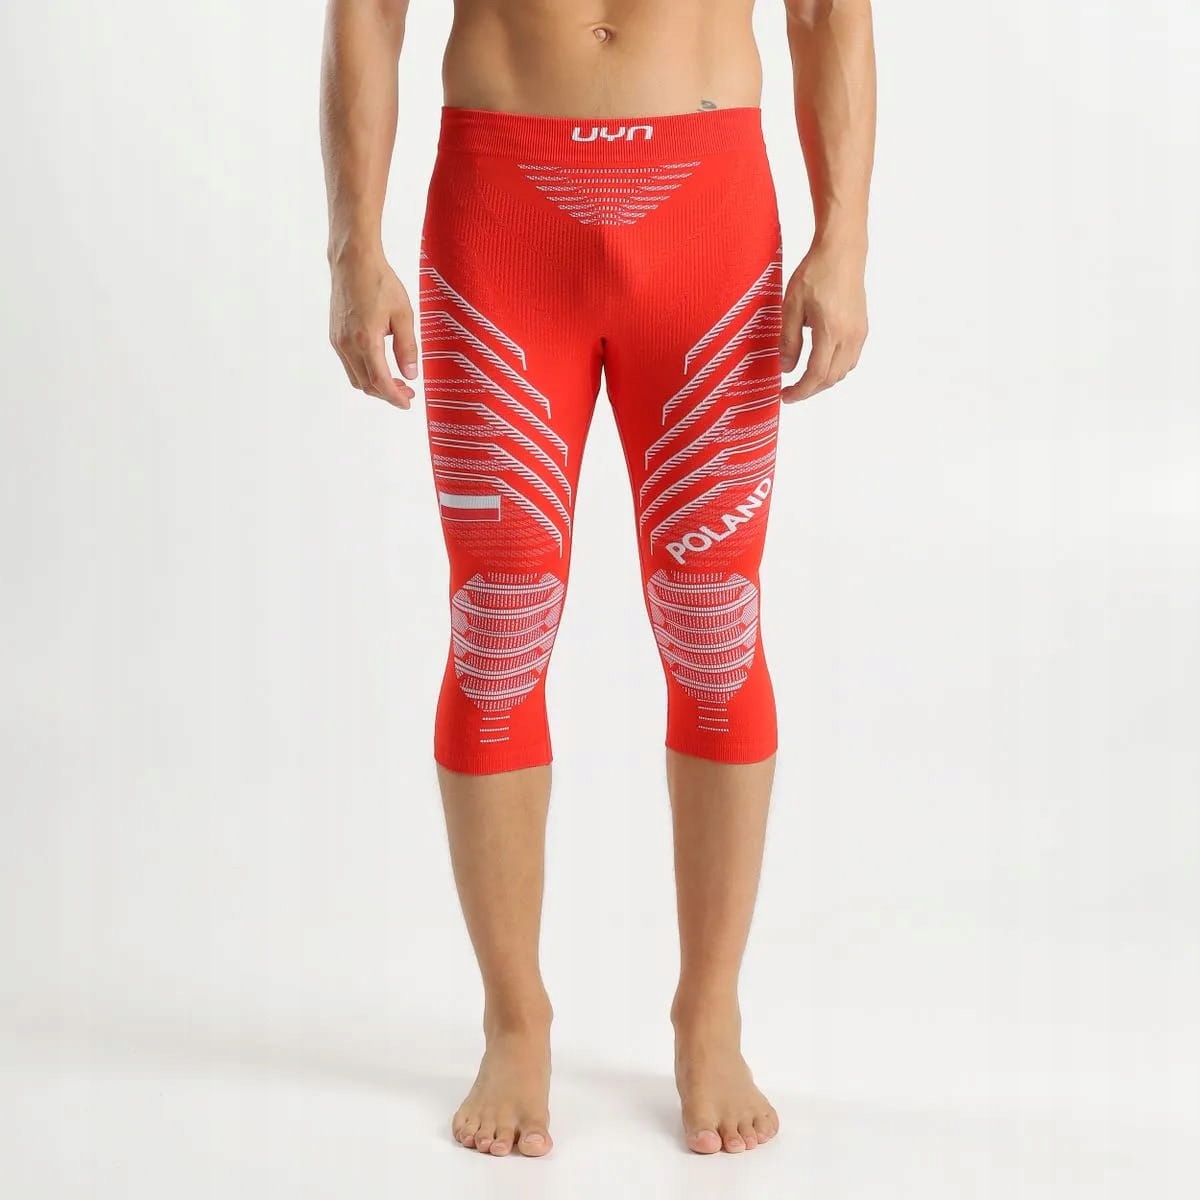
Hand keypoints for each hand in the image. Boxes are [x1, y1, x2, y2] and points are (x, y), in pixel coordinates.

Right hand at [329, 251, 418, 408]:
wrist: (353, 261)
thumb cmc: (380, 282)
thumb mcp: (404, 314)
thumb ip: (407, 347)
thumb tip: (411, 375)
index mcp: (366, 340)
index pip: (380, 382)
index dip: (395, 397)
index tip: (407, 403)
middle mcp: (347, 344)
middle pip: (366, 385)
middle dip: (387, 394)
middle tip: (407, 392)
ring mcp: (338, 341)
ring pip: (356, 377)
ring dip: (375, 385)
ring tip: (396, 381)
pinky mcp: (335, 336)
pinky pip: (349, 364)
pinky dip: (365, 372)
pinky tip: (380, 365)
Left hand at [779, 237, 867, 402]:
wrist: (842, 251)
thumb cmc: (815, 273)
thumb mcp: (791, 307)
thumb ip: (788, 340)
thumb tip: (786, 368)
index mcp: (830, 332)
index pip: (816, 376)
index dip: (800, 392)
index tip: (785, 396)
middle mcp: (850, 337)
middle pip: (831, 378)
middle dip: (810, 390)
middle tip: (791, 391)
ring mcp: (859, 333)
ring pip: (843, 371)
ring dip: (823, 380)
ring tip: (803, 378)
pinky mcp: (862, 328)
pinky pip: (851, 359)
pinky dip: (835, 368)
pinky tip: (820, 362)